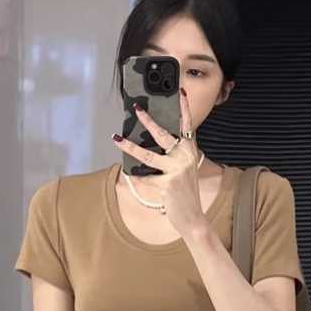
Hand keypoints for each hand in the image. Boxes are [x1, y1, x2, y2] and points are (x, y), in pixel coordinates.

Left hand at [111, 88, 206, 237]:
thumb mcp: (184, 171)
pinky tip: (130, 174)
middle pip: (164, 134)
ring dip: (130, 147)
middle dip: (149, 120)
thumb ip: (173, 156)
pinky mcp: (167, 184)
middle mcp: (185, 158)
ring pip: (148, 155)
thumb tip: (148, 144)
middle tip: (137, 109)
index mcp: (190, 152)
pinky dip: (136, 177)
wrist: (193, 219)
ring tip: (117, 138)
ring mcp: (177, 170)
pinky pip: (145, 177)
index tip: (180, 92)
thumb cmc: (185, 193)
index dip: (184, 108)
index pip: (188, 125)